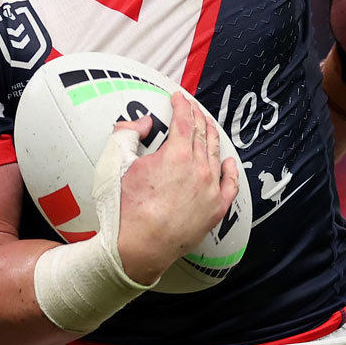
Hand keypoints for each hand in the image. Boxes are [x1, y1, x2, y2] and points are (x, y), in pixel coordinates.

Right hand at [112, 92, 239, 284]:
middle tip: (193, 108)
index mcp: (176, 155)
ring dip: (212, 137)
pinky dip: (230, 170)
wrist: (139, 247)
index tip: (179, 98)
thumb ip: (127, 135)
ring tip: (209, 128)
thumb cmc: (126, 209)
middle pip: (202, 134)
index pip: (184, 120)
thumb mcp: (116, 164)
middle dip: (198, 117)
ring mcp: (210, 189)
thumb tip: (141, 122)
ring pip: (215, 155)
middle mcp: (198, 169)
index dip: (181, 105)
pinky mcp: (215, 210)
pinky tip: (228, 162)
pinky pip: (229, 185)